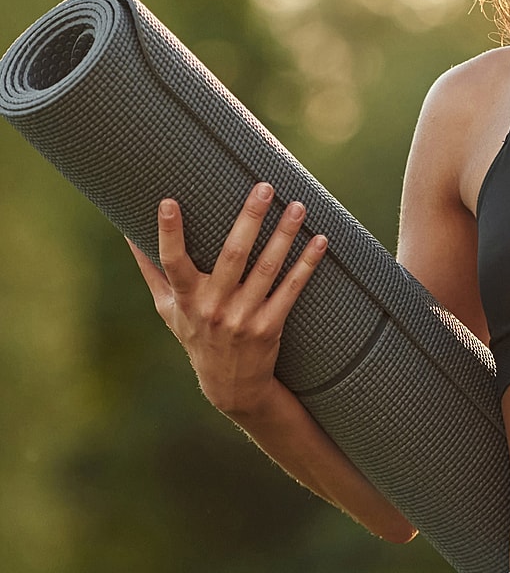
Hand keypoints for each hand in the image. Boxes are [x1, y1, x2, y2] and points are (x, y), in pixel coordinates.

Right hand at [127, 182, 327, 418]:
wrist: (230, 385)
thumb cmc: (196, 336)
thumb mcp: (168, 309)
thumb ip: (151, 271)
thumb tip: (127, 232)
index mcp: (186, 298)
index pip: (172, 262)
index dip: (169, 233)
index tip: (169, 202)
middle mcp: (214, 307)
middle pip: (233, 256)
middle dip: (250, 218)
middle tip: (265, 187)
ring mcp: (244, 317)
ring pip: (268, 268)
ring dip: (285, 235)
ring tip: (298, 206)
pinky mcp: (270, 326)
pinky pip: (292, 289)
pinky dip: (307, 264)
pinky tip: (320, 241)